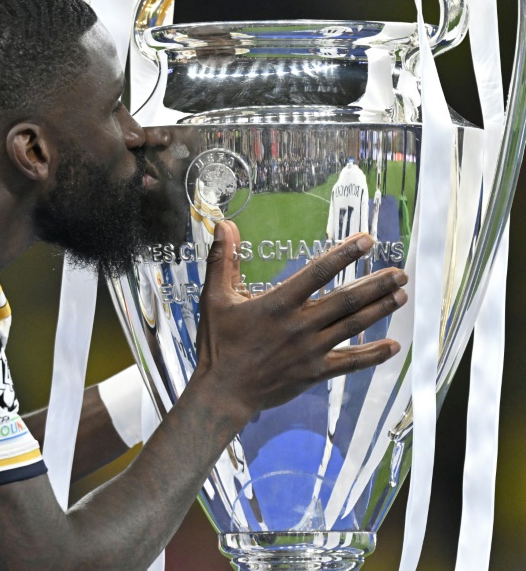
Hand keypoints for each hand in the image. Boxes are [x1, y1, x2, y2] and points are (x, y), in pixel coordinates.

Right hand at [192, 221, 404, 420]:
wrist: (223, 391)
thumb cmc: (218, 343)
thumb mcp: (214, 297)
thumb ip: (223, 260)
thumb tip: (224, 225)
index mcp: (278, 304)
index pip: (318, 272)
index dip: (344, 255)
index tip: (367, 241)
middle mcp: (300, 325)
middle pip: (346, 300)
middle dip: (376, 284)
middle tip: (400, 272)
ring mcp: (311, 350)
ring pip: (353, 326)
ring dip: (380, 310)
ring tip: (401, 295)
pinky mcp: (315, 372)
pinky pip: (350, 363)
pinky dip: (373, 355)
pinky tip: (393, 347)